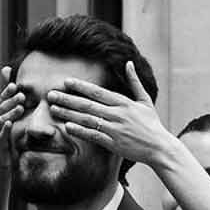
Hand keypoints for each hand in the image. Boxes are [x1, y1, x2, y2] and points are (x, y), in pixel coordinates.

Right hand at [0, 67, 24, 172]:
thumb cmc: (5, 152)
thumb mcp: (12, 134)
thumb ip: (15, 120)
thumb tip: (23, 106)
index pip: (1, 104)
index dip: (5, 93)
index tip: (14, 83)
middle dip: (9, 100)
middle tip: (19, 91)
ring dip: (9, 113)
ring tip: (20, 106)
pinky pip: (0, 138)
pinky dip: (4, 129)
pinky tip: (9, 123)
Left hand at [48, 61, 173, 170]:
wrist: (159, 147)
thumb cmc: (152, 124)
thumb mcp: (145, 100)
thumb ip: (134, 82)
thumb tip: (129, 63)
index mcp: (123, 103)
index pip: (97, 92)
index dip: (80, 86)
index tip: (65, 82)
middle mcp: (117, 114)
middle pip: (87, 104)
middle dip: (67, 99)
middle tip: (50, 95)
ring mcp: (114, 129)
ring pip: (87, 119)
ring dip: (69, 113)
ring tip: (53, 109)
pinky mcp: (113, 144)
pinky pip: (93, 136)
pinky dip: (80, 131)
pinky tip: (67, 126)